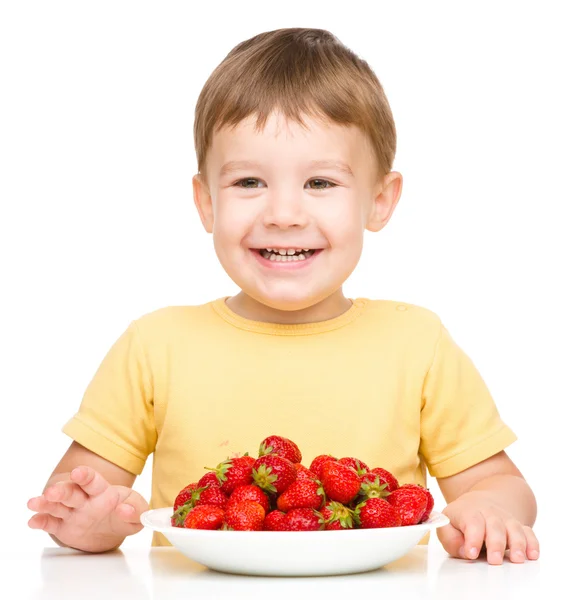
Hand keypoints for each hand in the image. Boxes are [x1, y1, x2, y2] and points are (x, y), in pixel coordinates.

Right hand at [27, 466, 148, 552]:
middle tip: (52, 492)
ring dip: (45, 503)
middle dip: (61, 491)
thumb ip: (136, 511)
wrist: (110, 528)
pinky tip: (33, 521)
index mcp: (102, 492)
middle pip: (71, 492)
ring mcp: (72, 512)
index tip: (78, 473)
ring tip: (34, 503)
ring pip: (57, 505)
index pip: (93, 481)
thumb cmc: (124, 513)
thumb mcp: (137, 513)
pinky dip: (41, 521)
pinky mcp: (62, 526)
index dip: (85, 476)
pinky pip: (50, 523)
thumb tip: (126, 509)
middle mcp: (84, 499)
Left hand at [437, 490, 538, 563]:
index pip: (472, 522)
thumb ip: (450, 538)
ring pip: (514, 528)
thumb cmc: (461, 518)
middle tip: (494, 561)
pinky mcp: (518, 526)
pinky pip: (528, 532)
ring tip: (517, 559)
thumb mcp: (447, 525)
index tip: (471, 553)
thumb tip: (464, 551)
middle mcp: (489, 513)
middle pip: (495, 526)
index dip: (472, 538)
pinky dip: (532, 543)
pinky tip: (532, 554)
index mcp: (469, 511)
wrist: (480, 502)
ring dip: (517, 544)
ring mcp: (505, 519)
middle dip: (496, 544)